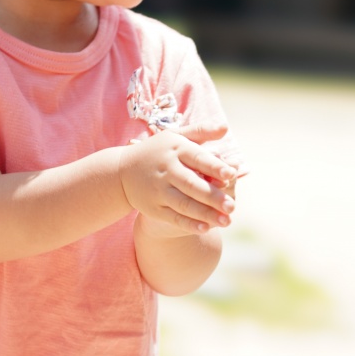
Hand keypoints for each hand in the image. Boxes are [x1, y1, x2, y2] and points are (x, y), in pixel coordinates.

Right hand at [118, 125, 235, 236]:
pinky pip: (173, 217)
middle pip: (192, 184)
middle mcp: (166, 169)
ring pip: (184, 204)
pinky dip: (189, 223)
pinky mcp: (153, 207)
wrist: (122, 171)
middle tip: (232, 206)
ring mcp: (158, 190)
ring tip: (226, 221)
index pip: (198, 158)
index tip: (231, 174)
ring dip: (205, 214)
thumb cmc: (158, 151)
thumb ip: (201, 131)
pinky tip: (205, 228)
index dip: (214, 166)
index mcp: (176, 149)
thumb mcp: (176, 137)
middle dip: (212, 196)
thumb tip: (226, 127)